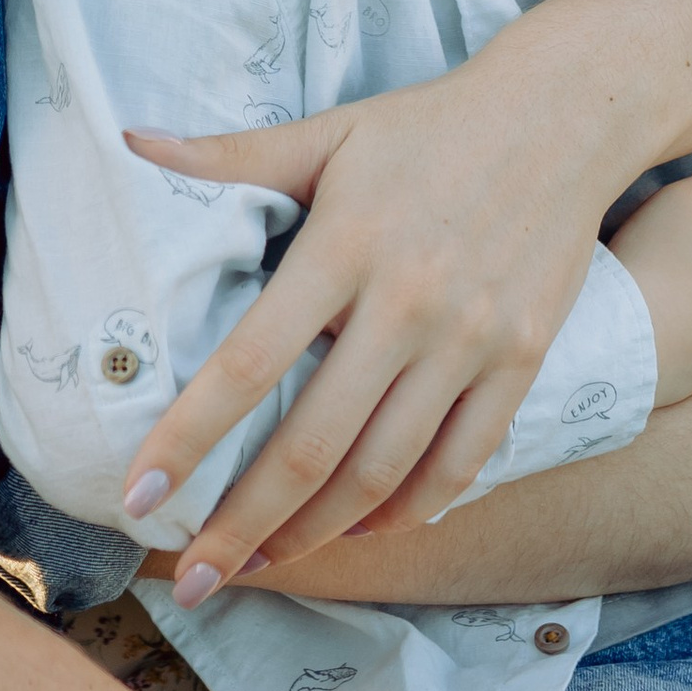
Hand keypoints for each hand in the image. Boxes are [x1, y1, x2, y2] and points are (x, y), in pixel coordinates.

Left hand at [122, 57, 621, 596]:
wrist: (563, 115)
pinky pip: (462, 461)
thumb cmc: (426, 127)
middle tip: (193, 575)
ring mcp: (471, 340)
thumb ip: (228, 155)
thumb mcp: (326, 132)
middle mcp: (407, 304)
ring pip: (384, 470)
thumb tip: (128, 143)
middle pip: (313, 445)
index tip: (139, 495)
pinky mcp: (523, 360)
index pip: (248, 364)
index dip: (188, 438)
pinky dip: (409, 509)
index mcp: (343, 247)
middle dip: (244, 523)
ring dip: (317, 531)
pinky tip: (362, 529)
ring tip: (262, 563)